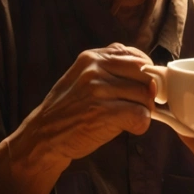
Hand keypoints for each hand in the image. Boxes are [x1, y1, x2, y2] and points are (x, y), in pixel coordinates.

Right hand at [21, 44, 154, 161]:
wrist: (44, 136)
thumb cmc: (68, 110)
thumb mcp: (82, 78)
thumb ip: (110, 69)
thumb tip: (149, 72)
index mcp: (92, 57)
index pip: (136, 56)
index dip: (145, 74)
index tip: (141, 87)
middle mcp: (95, 69)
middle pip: (144, 76)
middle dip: (146, 94)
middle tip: (136, 107)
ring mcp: (99, 90)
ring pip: (145, 96)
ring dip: (143, 111)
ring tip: (127, 119)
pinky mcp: (104, 112)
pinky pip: (141, 116)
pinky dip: (140, 125)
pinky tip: (128, 128)